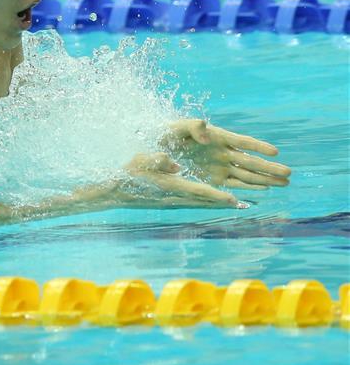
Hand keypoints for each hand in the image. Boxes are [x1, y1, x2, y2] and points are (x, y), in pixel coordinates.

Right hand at [120, 152, 243, 208]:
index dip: (217, 196)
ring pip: (202, 203)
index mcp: (171, 186)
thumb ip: (158, 160)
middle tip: (247, 204)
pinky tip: (216, 201)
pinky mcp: (171, 202)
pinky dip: (209, 202)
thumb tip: (174, 164)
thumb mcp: (141, 160)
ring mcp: (174, 202)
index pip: (198, 191)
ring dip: (220, 203)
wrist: (116, 191)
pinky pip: (195, 203)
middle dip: (226, 202)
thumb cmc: (129, 173)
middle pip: (206, 201)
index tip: (235, 200)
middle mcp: (176, 198)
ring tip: (239, 203)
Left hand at [161, 119, 290, 190]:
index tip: (275, 152)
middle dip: (269, 168)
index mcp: (218, 137)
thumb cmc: (168, 133)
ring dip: (265, 179)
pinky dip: (249, 186)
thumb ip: (193, 126)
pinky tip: (265, 189)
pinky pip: (235, 183)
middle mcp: (223, 152)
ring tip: (285, 183)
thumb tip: (206, 131)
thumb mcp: (178, 127)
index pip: (242, 141)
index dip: (258, 146)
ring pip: (247, 174)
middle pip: (251, 161)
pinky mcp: (214, 178)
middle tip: (289, 173)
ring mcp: (220, 166)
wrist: (157, 147)